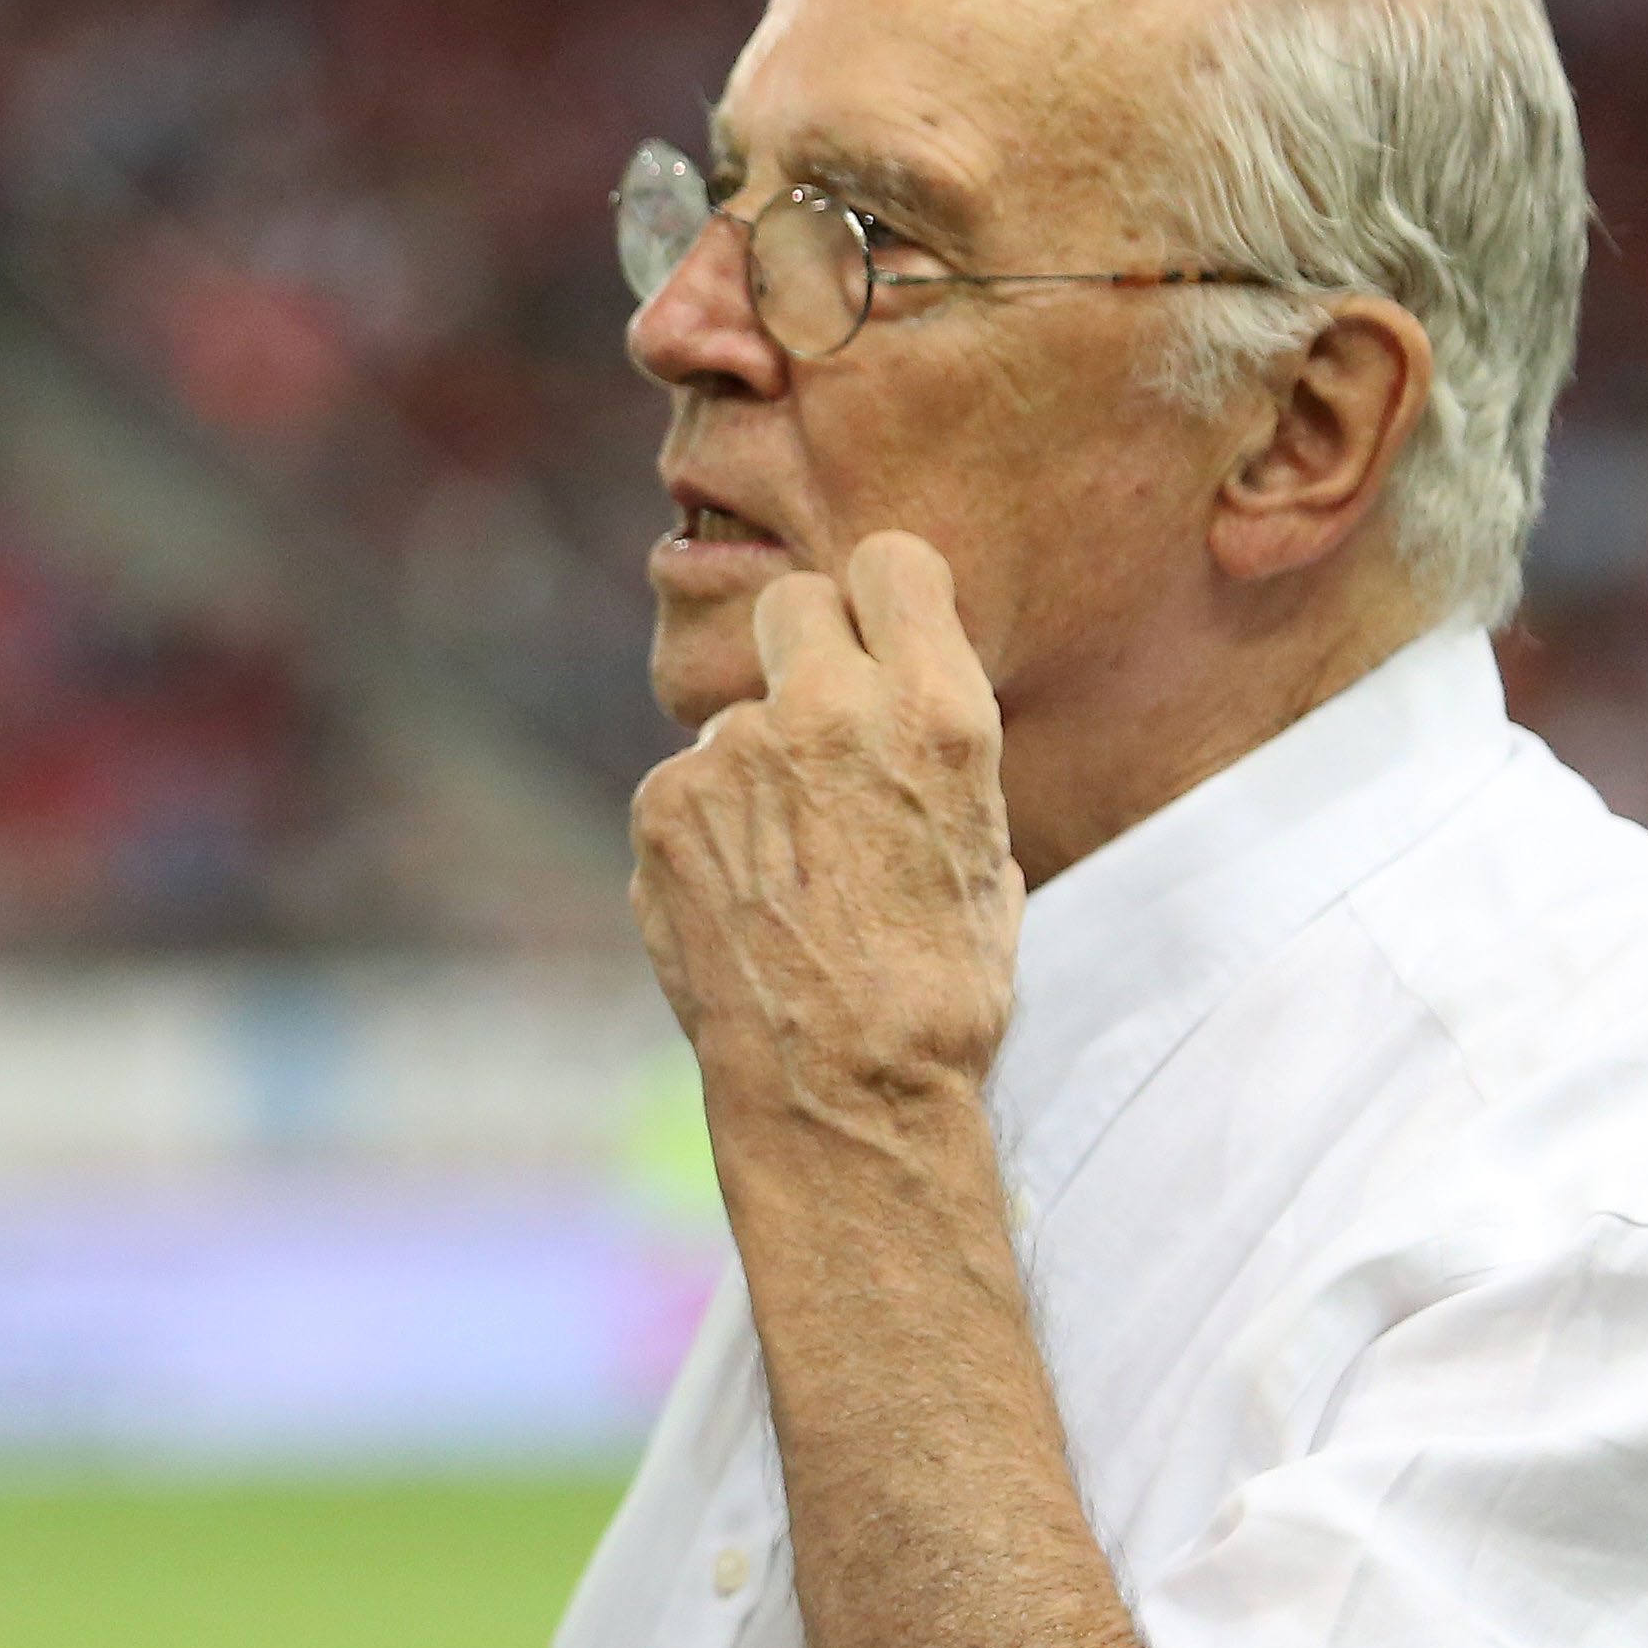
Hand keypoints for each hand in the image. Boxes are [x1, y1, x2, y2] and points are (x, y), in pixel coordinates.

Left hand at [629, 533, 1023, 1146]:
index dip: (884, 600)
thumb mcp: (986, 849)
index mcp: (935, 710)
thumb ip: (933, 753)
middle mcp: (830, 708)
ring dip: (753, 771)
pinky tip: (740, 904)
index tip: (881, 636)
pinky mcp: (662, 802)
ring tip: (789, 875)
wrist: (841, 1086)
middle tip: (818, 735)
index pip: (893, 561)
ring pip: (736, 719)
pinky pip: (687, 787)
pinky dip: (704, 833)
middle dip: (806, 652)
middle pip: (793, 602)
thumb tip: (899, 706)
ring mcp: (733, 751)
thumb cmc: (940, 987)